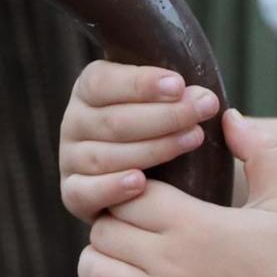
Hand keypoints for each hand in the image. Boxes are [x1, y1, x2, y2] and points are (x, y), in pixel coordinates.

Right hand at [59, 61, 220, 222]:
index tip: (179, 86)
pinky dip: (112, 188)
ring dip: (153, 148)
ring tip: (193, 139)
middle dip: (165, 115)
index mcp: (90, 90)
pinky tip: (140, 183)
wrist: (163, 182)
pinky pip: (85, 193)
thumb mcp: (173, 103)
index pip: (102, 82)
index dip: (141, 84)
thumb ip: (185, 97)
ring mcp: (71, 160)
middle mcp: (74, 122)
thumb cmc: (169, 130)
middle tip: (205, 109)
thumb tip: (203, 97)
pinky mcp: (74, 195)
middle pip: (112, 120)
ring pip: (105, 156)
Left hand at [77, 110, 276, 276]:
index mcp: (197, 224)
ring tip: (123, 253)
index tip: (148, 193)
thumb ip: (257, 149)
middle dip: (113, 223)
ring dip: (101, 260)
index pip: (126, 195)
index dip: (131, 190)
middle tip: (134, 223)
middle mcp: (173, 266)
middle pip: (103, 232)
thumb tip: (228, 115)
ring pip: (94, 274)